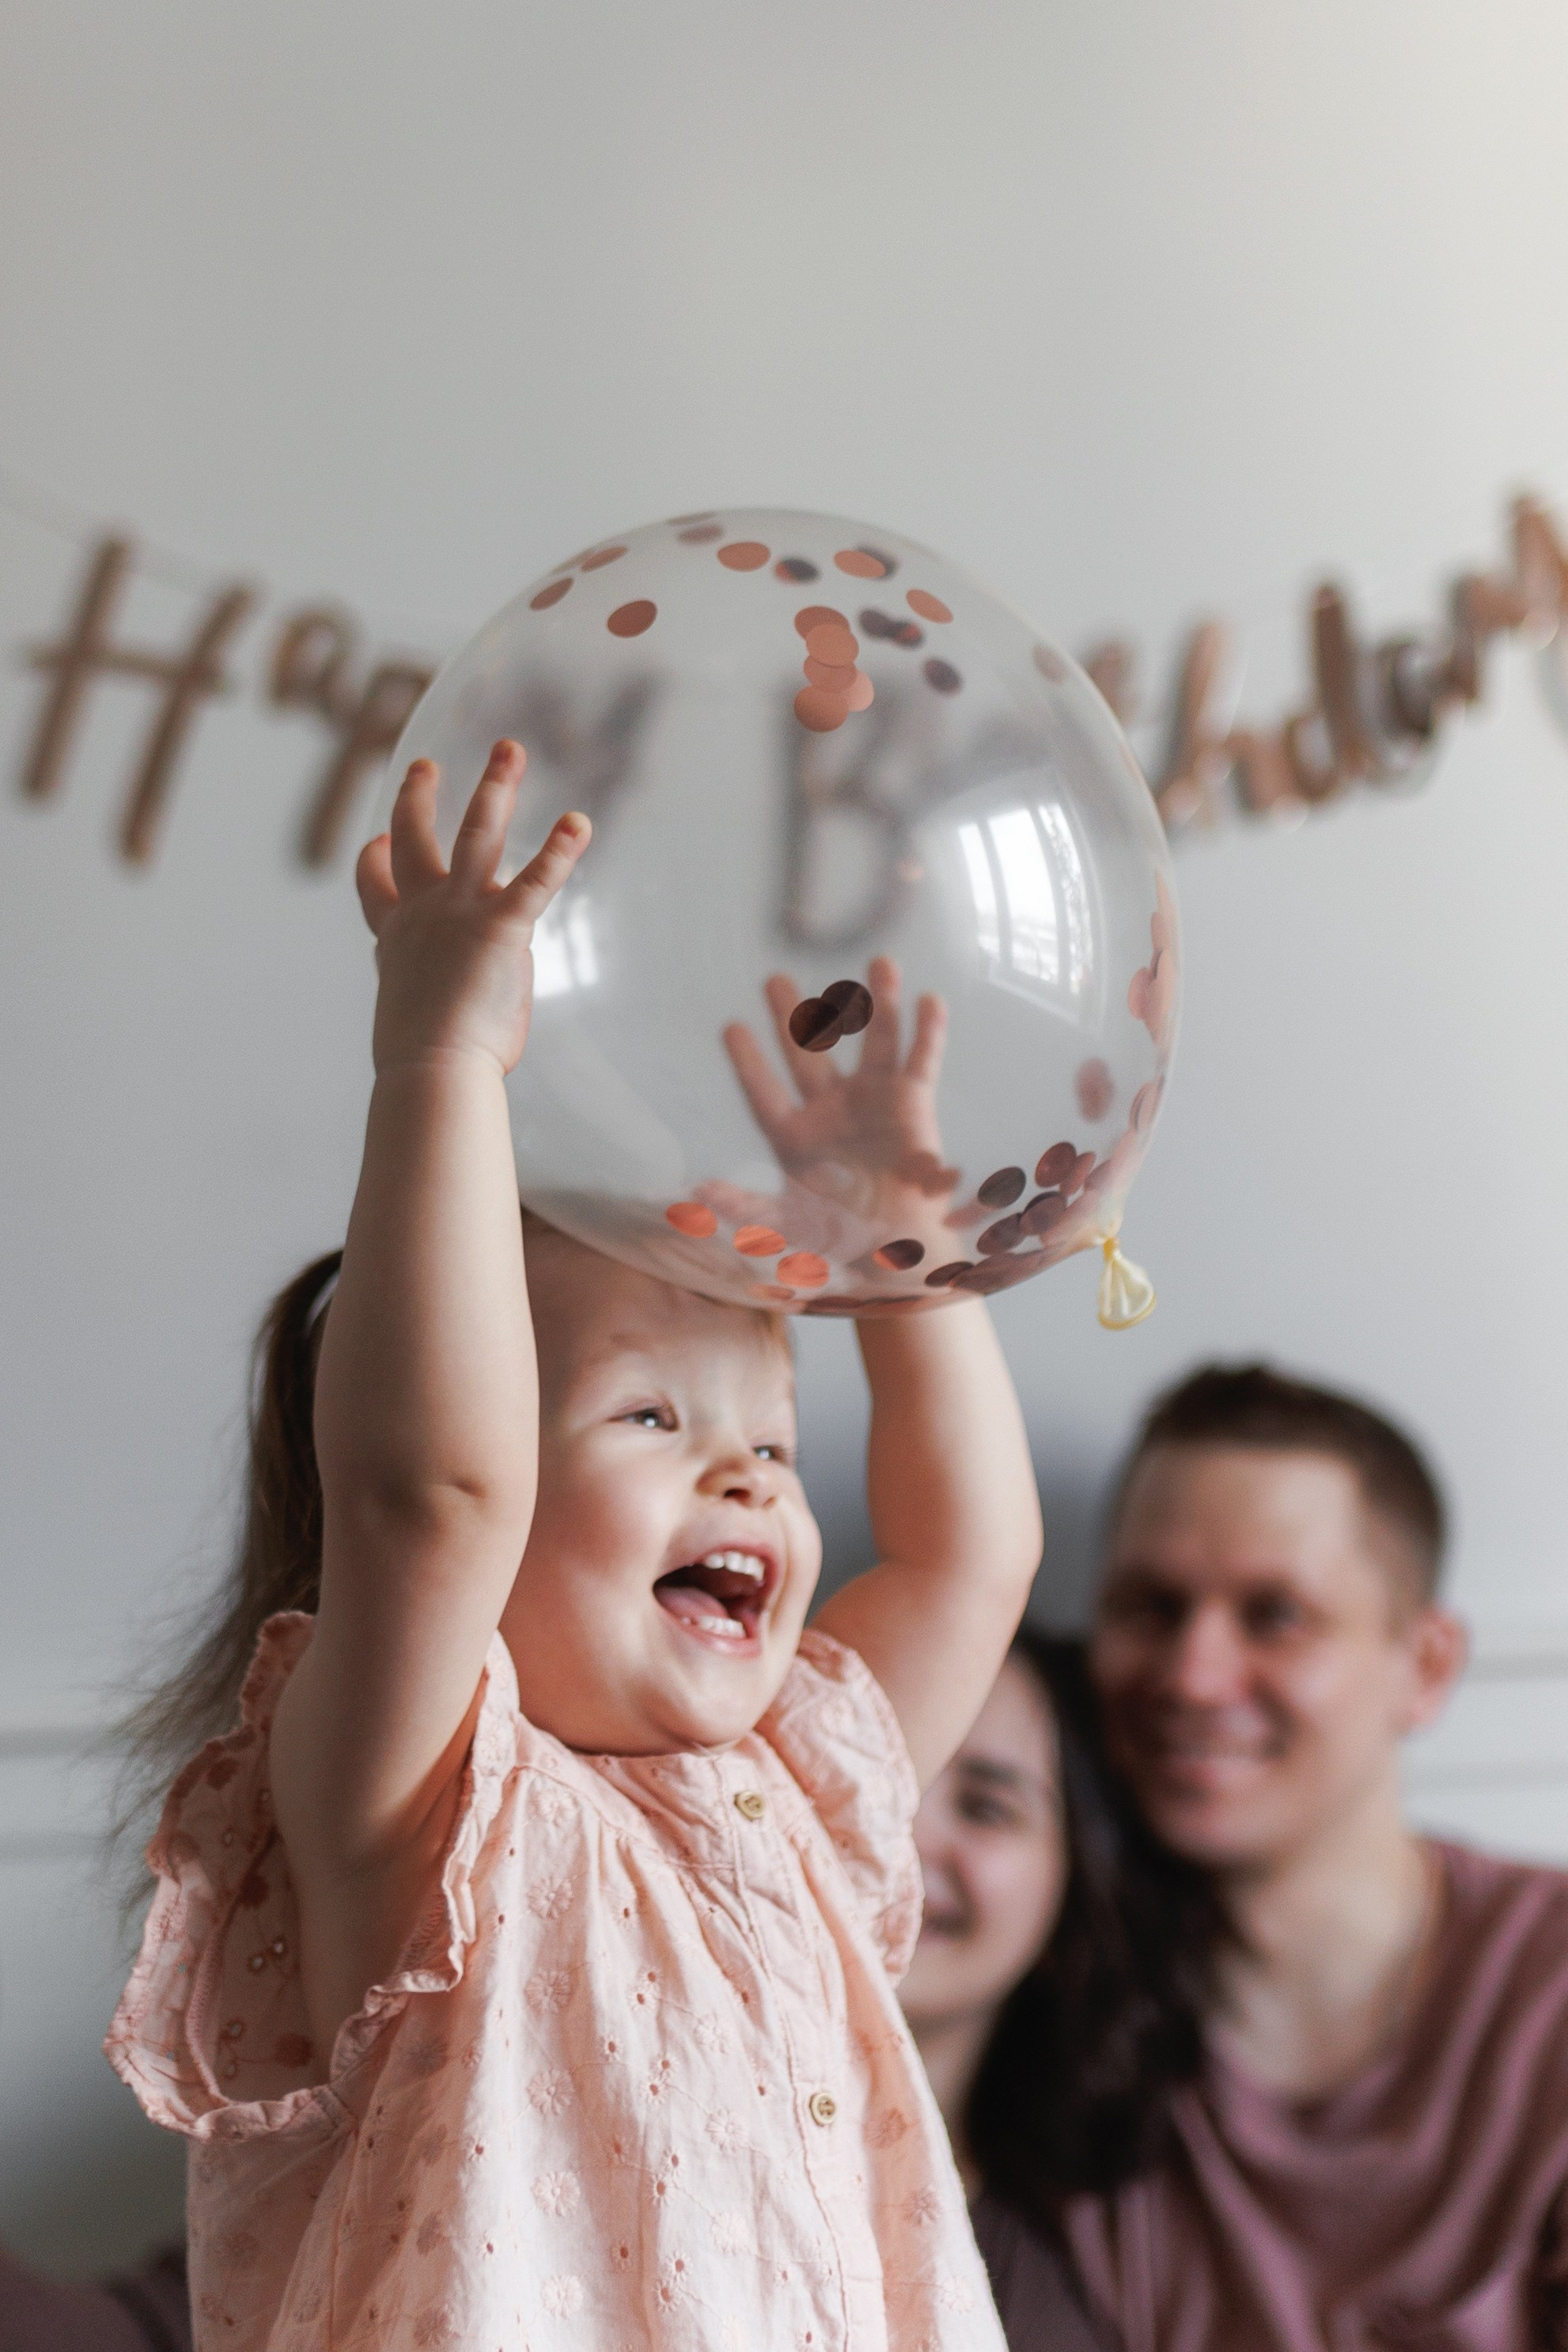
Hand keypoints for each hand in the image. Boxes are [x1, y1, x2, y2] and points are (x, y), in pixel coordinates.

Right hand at [356, 741, 589, 1078]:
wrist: (431, 1071)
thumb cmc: (426, 1062)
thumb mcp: (415, 1013)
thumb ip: (432, 989)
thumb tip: (452, 997)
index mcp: (397, 937)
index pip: (376, 888)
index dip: (373, 862)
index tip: (376, 842)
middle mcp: (423, 912)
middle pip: (413, 838)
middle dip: (418, 796)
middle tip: (427, 765)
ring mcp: (459, 912)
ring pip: (475, 832)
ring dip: (494, 787)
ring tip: (509, 749)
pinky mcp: (501, 927)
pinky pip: (537, 879)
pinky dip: (561, 849)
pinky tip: (580, 823)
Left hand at [718, 958, 957, 1249]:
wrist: (898, 1247)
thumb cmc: (840, 1236)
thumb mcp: (788, 1226)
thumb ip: (746, 1210)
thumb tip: (696, 1194)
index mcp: (794, 1135)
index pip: (766, 1093)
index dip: (749, 1065)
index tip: (731, 1027)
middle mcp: (830, 1107)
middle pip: (810, 1052)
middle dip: (794, 1016)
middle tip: (774, 978)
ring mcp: (873, 1100)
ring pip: (873, 1042)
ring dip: (877, 1003)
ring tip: (879, 962)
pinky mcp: (913, 1104)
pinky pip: (921, 1062)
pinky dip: (928, 1034)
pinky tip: (930, 1001)